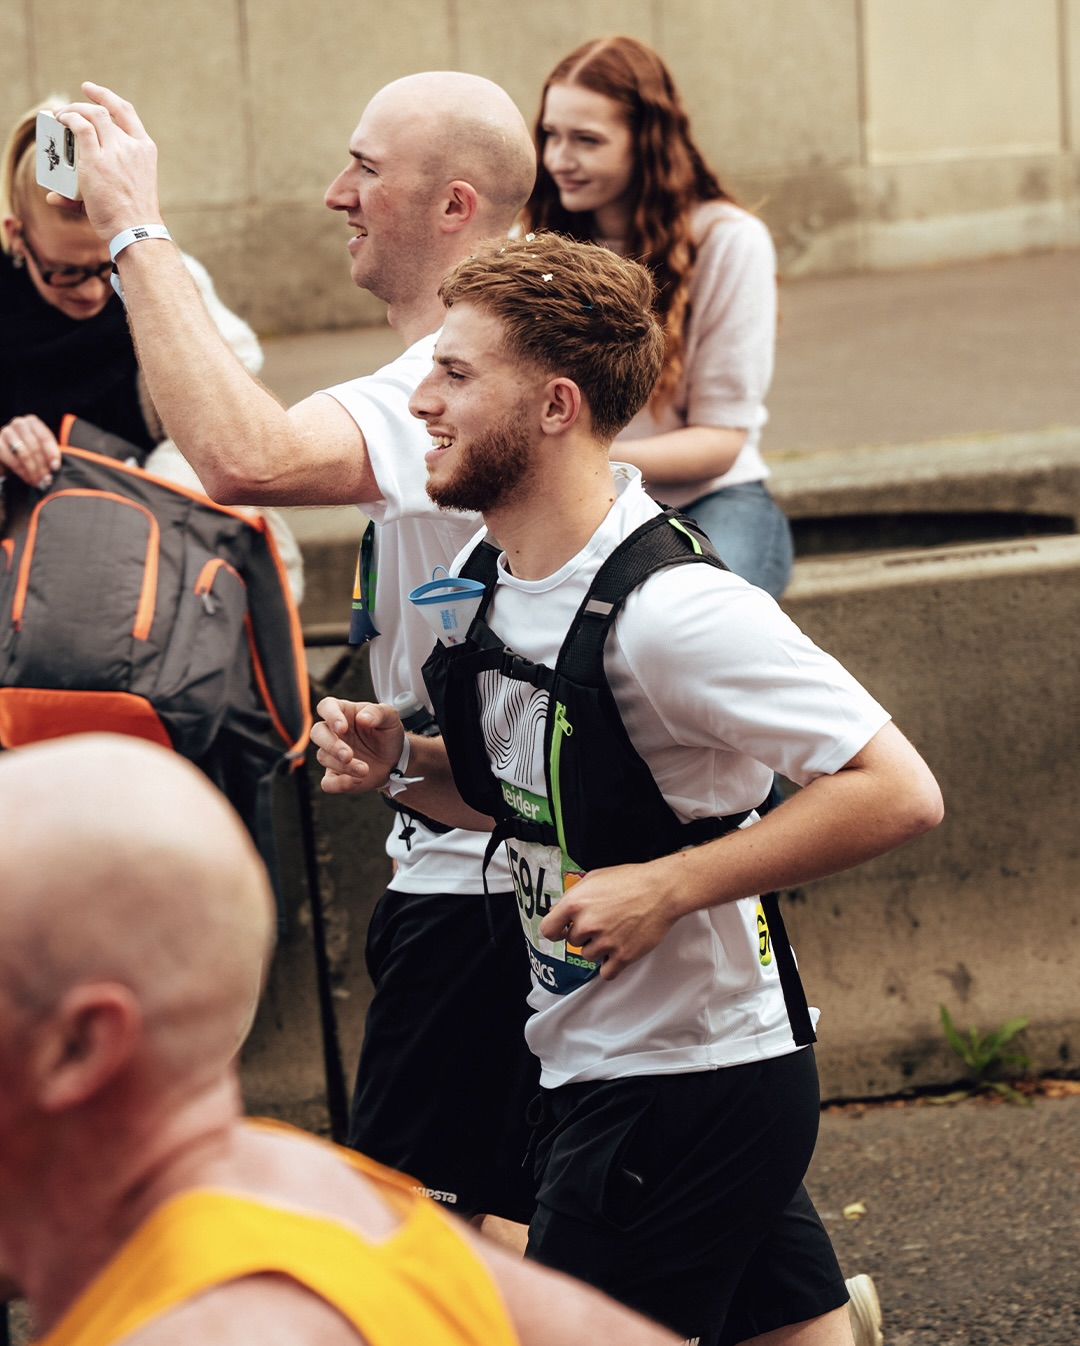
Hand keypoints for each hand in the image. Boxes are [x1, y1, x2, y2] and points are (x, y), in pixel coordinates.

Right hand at [0, 416, 60, 489]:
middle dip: (42, 465)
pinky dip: (22, 472)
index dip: (51, 454)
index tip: (55, 468)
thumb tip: (55, 466)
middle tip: (47, 479)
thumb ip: (50, 456)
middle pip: (34, 446)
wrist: (9, 457)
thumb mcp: (42, 451)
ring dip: (33, 470)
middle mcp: (18, 424)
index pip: (44, 437)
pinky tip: (28, 479)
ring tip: (39, 481)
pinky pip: (12, 460)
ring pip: (24, 454)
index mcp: (32, 422)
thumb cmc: (30, 452)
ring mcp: (6, 432)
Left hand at [53, 83, 163, 239]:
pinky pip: (79, 127)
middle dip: (83, 105)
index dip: (108, 98)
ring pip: (91, 115)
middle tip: (66, 110)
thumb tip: (53, 197)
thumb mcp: (127, 192)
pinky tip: (59, 121)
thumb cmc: (132, 219)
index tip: (92, 91)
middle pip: (104, 112)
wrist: (137, 231)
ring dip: (72, 111)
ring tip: (59, 117)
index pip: (127, 113)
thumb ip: (97, 187)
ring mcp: (116, 152)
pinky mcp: (97, 160)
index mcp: (145, 150)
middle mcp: (132, 146)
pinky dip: (67, 119)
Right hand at [311, 697, 403, 794]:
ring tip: (365, 770)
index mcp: (343, 712)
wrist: (394, 759)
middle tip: (348, 755)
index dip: (330, 716)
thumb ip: (377, 713)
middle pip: (317, 733)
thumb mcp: (390, 718)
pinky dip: (339, 784)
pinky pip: (327, 782)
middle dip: (331, 745)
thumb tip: (362, 718)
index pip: (326, 707)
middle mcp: (332, 732)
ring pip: (324, 757)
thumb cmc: (387, 733)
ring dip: (344, 766)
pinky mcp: (335, 775)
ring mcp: (331, 754)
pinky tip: (355, 781)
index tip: (341, 727)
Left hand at [538, 857, 680, 980]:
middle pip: (573, 942)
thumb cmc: (631, 880)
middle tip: (604, 923)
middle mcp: (587, 924)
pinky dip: (611, 966)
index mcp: (575, 903)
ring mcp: (605, 942)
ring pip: (589, 956)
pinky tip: (618, 952)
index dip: (556, 931)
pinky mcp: (623, 956)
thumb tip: (559, 912)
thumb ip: (574, 896)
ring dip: (599, 949)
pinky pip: (606, 973)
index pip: (548, 929)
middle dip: (585, 935)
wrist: (662, 889)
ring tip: (616, 932)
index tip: (563, 931)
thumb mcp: (595, 878)